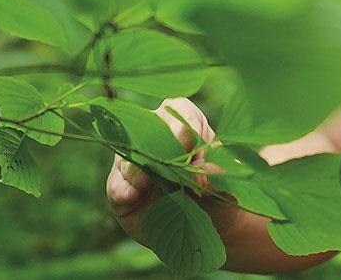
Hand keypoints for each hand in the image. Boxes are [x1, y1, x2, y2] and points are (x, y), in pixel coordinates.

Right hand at [104, 96, 221, 241]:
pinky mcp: (121, 188)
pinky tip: (129, 196)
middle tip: (166, 167)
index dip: (184, 124)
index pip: (181, 112)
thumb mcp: (224, 187)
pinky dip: (122, 189)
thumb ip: (217, 178)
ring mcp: (135, 163)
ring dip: (136, 169)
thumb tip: (207, 172)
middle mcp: (156, 139)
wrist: (204, 227)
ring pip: (129, 156)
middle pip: (148, 129)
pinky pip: (116, 184)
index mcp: (187, 128)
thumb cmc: (217, 197)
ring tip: (144, 183)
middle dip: (155, 147)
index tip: (188, 143)